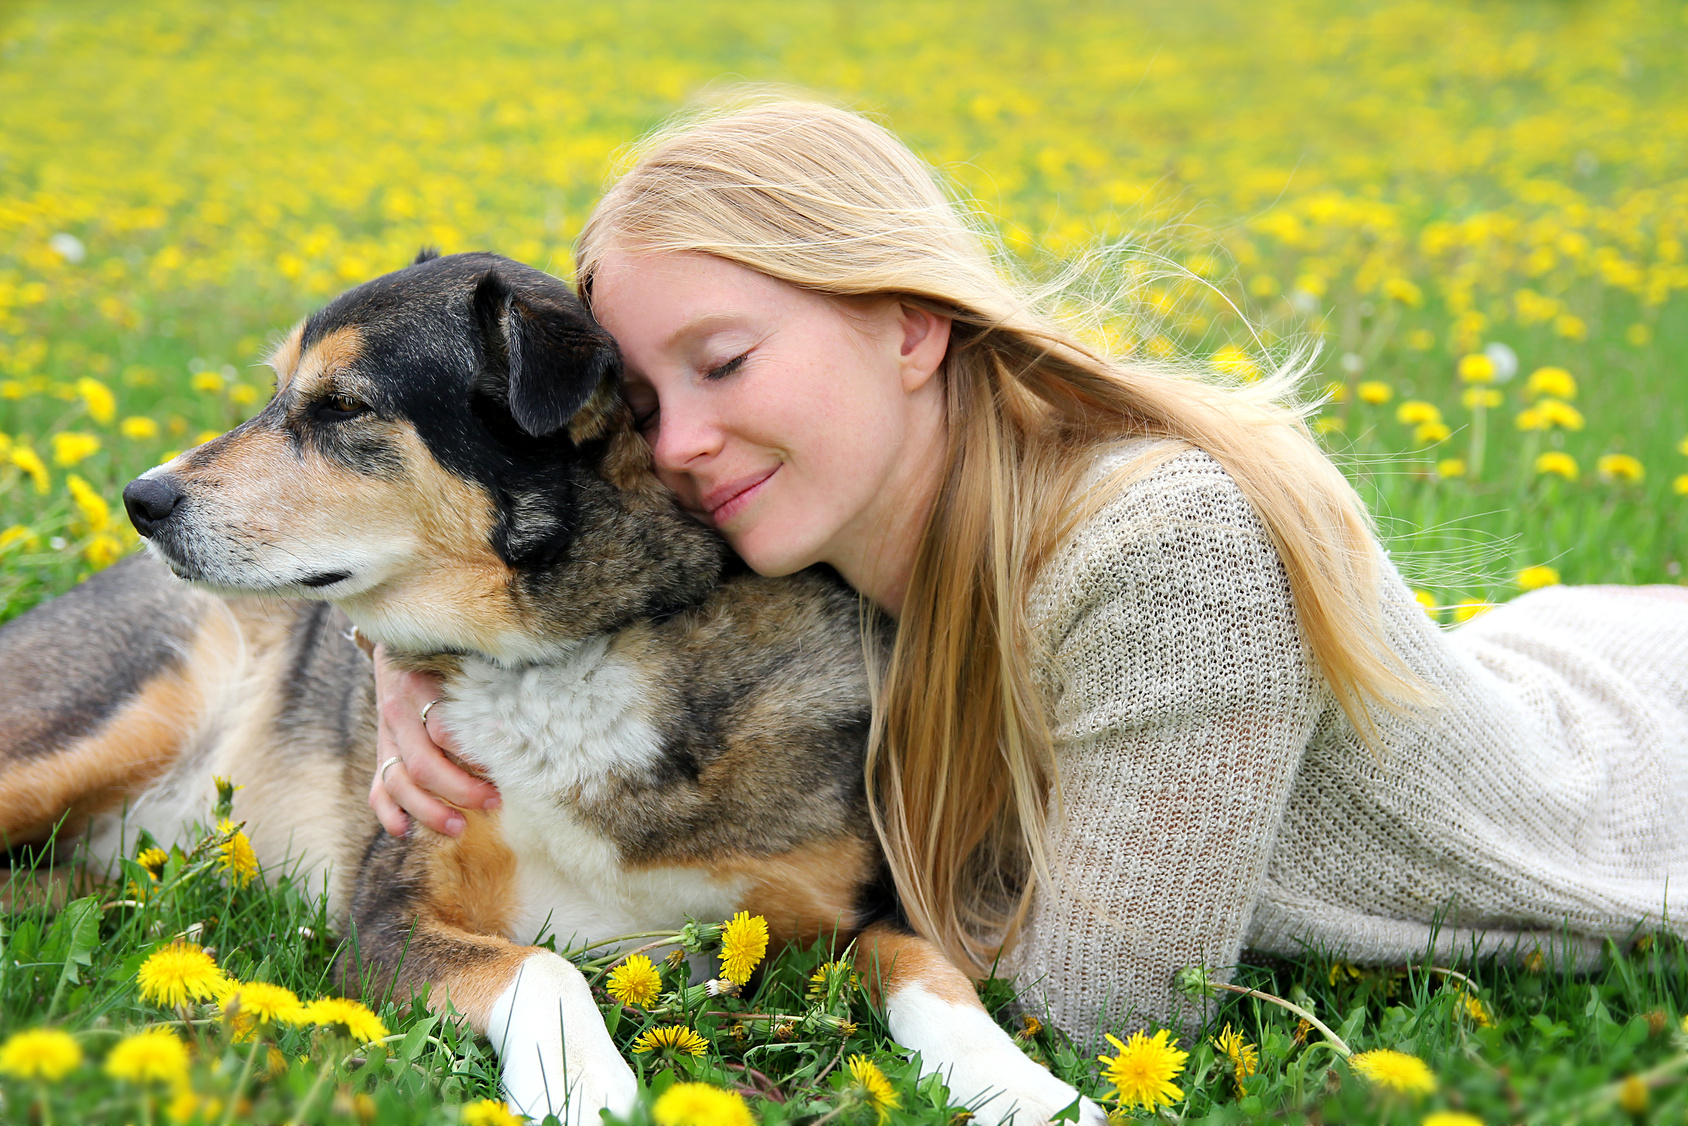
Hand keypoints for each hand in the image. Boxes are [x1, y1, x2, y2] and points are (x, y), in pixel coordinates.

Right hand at [368, 644, 500, 835]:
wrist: (397, 643)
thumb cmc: (446, 657)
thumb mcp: (463, 660)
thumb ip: (488, 682)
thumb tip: (529, 714)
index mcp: (422, 688)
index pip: (444, 730)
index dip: (473, 755)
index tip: (503, 769)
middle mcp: (399, 715)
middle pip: (422, 765)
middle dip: (459, 790)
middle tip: (493, 802)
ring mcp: (386, 737)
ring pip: (397, 783)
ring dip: (427, 810)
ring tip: (458, 827)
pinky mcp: (381, 752)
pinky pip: (377, 789)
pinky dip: (387, 813)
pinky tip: (405, 831)